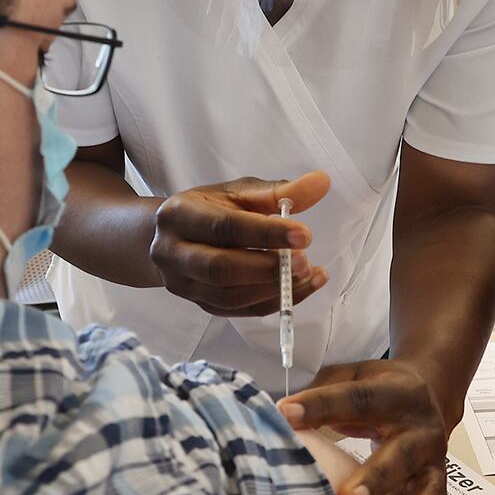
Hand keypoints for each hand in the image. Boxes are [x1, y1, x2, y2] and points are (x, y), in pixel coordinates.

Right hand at [149, 171, 330, 316]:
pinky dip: (274, 302)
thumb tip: (321, 182)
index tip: (304, 234)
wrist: (175, 237)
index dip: (266, 233)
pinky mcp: (200, 305)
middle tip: (305, 260)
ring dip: (274, 289)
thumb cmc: (210, 209)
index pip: (224, 227)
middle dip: (268, 268)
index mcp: (180, 215)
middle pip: (221, 268)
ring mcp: (182, 284)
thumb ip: (278, 190)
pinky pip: (240, 312)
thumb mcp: (238, 192)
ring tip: (308, 273)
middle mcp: (173, 253)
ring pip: (230, 297)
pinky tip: (302, 287)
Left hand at [278, 359, 465, 494]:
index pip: (355, 399)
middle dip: (376, 480)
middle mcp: (420, 430)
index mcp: (395, 393)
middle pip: (399, 455)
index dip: (319, 406)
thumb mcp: (350, 374)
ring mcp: (434, 465)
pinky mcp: (441, 494)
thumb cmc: (376, 388)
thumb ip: (319, 393)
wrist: (429, 389)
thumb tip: (273, 416)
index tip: (283, 415)